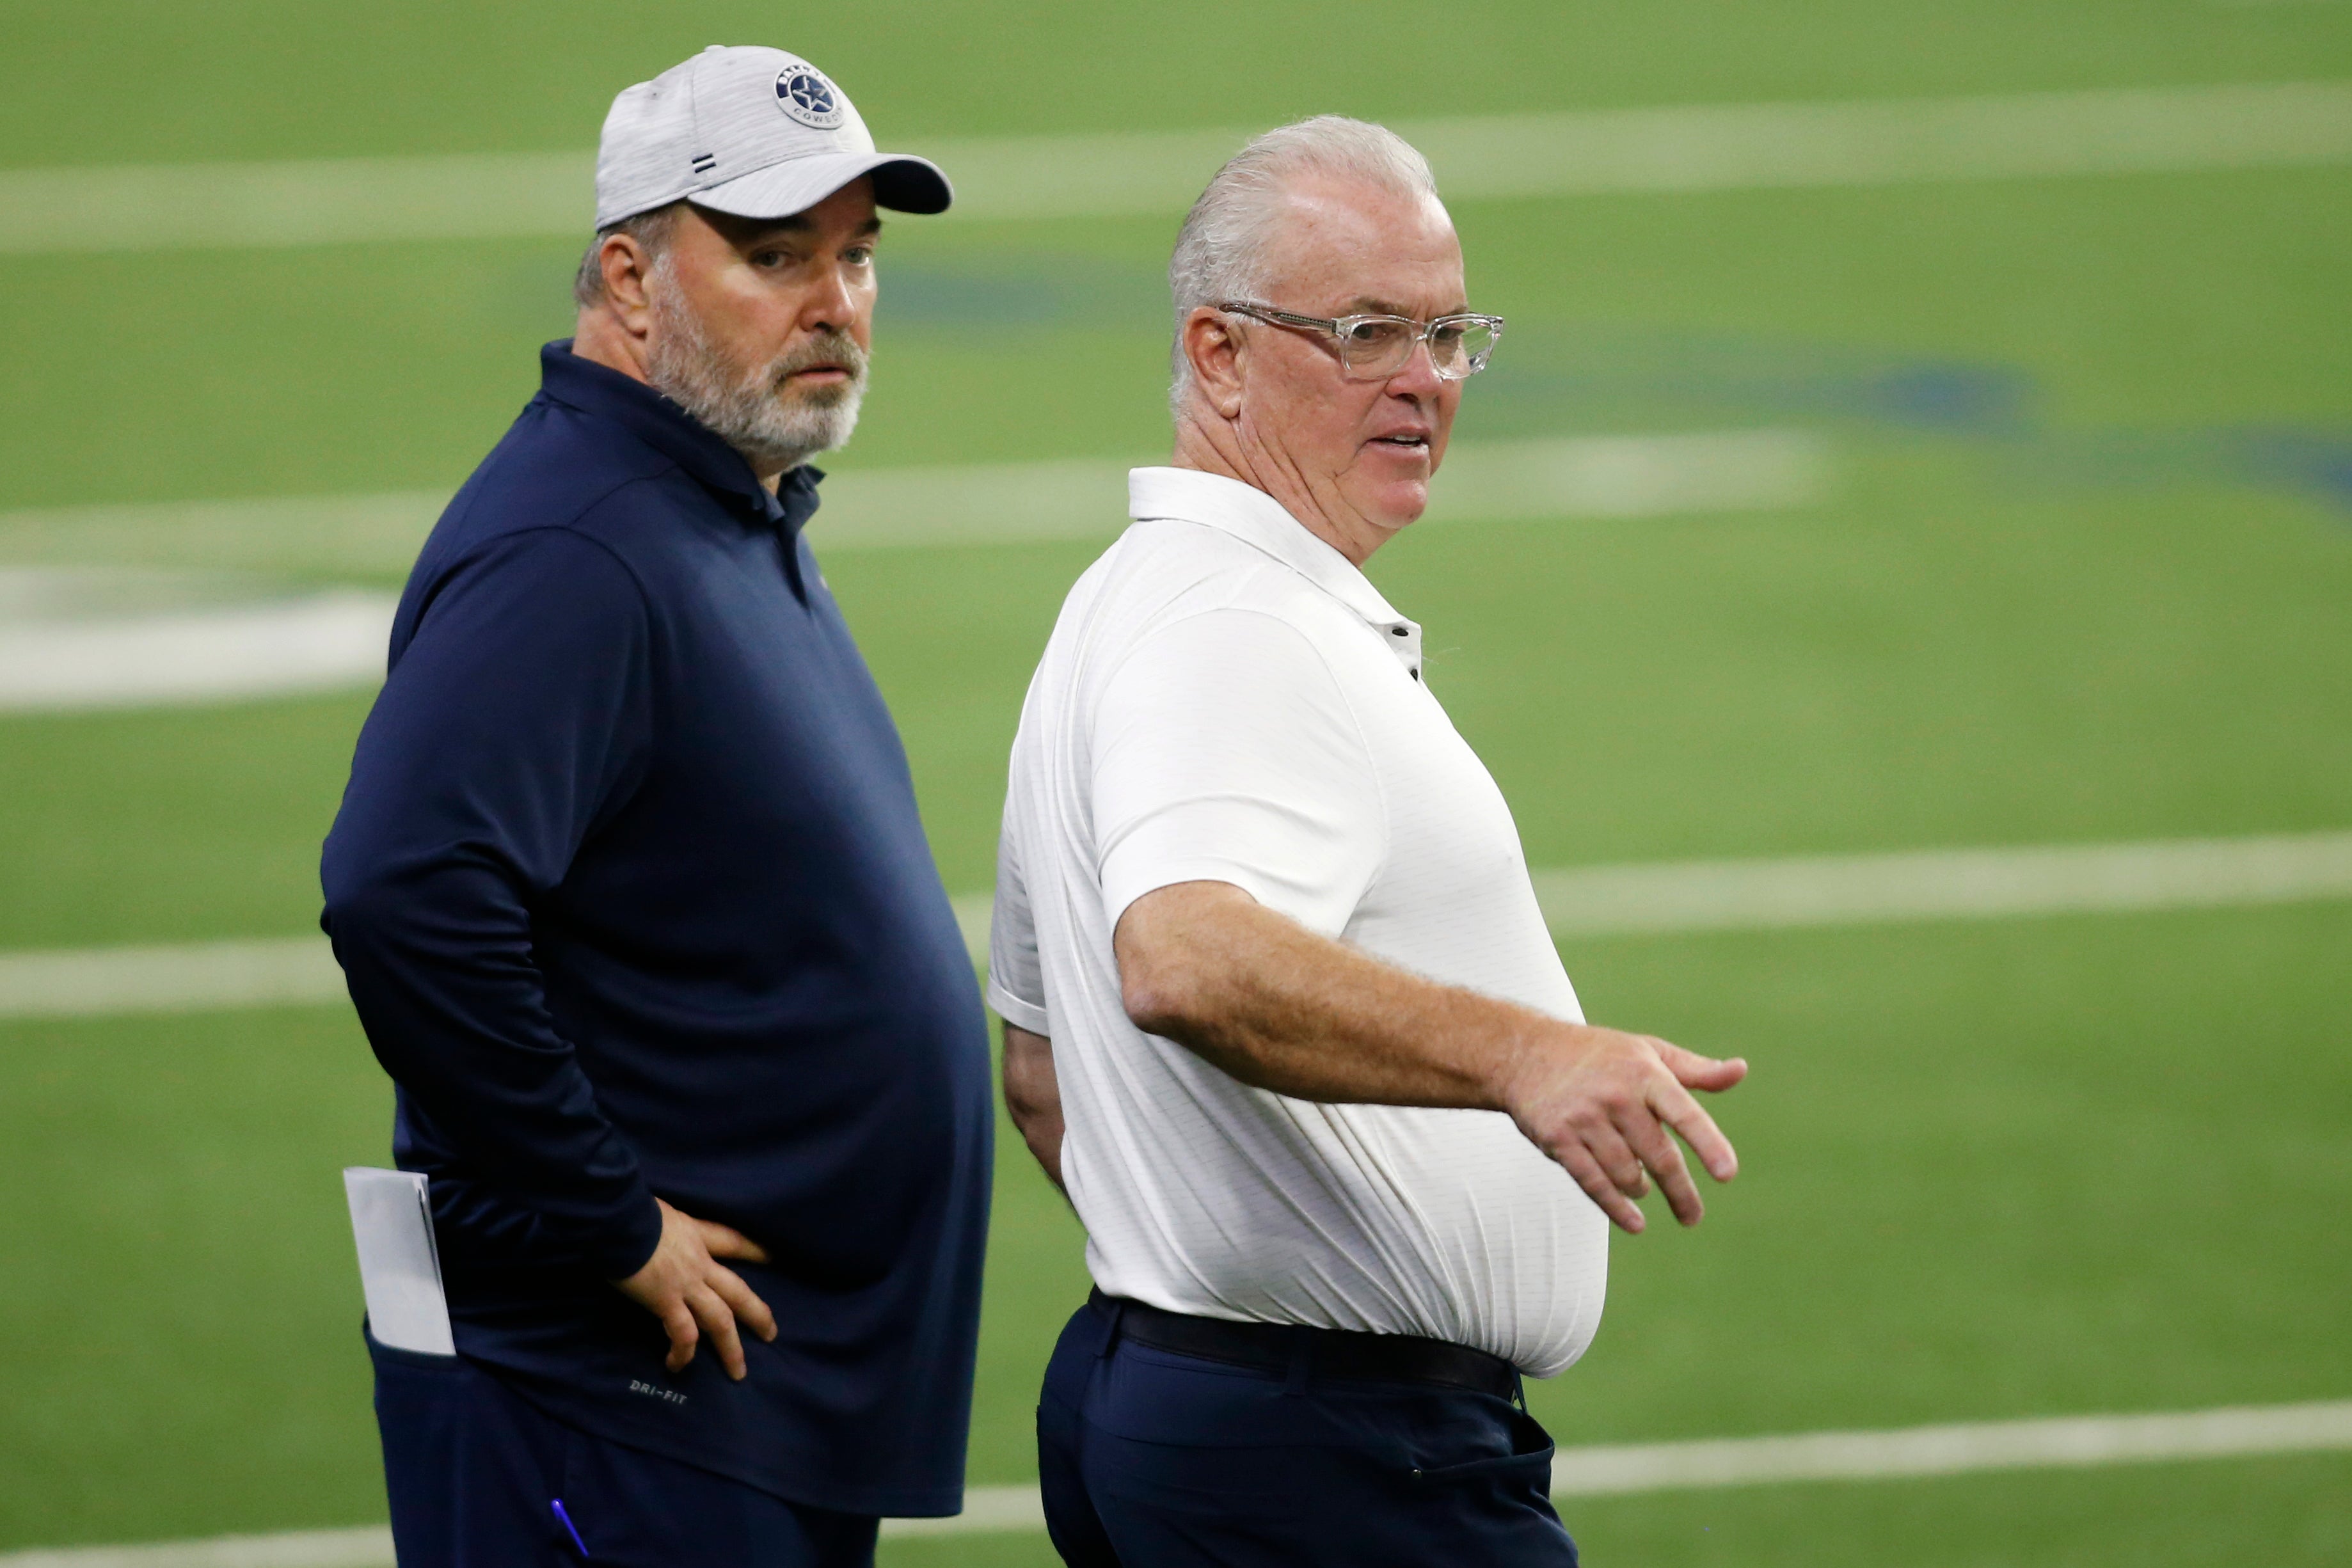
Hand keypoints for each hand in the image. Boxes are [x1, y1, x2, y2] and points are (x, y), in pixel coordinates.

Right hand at [611, 1198, 776, 1378]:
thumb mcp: (659, 1211)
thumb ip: (665, 1228)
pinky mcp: (666, 1302)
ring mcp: (686, 1284)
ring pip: (720, 1320)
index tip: (772, 1258)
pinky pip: (682, 1334)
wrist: (620, 1220)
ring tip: (738, 1372)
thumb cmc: (632, 1210)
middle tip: (771, 1334)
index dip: (754, 1250)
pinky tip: (676, 1366)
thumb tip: (652, 1229)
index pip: (732, 1241)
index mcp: (697, 1236)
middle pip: (738, 1291)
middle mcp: (700, 1263)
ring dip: (730, 1348)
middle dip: (757, 1314)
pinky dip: (682, 1353)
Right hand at [1502, 1026, 1745, 1233]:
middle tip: (1693, 1217)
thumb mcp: (1647, 1052)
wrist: (1524, 1053)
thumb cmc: (1599, 1056)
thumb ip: (1694, 1070)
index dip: (1707, 1143)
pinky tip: (1634, 1222)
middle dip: (1679, 1192)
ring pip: (1626, 1173)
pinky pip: (1593, 1183)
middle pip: (1658, 1155)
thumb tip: (1740, 1071)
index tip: (1727, 1174)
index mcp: (1644, 1073)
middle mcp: (1615, 1095)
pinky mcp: (1557, 1138)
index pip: (1683, 1112)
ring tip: (1645, 1189)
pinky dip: (1615, 1208)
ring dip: (1641, 1189)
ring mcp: (1584, 1118)